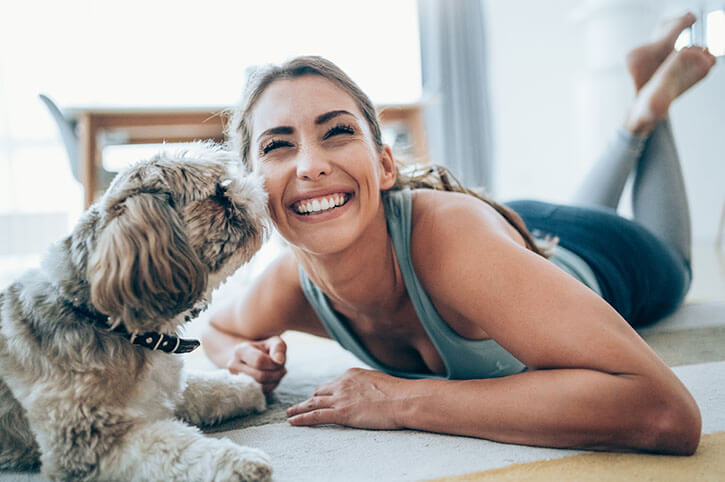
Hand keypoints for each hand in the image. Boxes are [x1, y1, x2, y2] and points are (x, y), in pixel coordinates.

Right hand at [226, 336, 286, 392]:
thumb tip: (279, 361)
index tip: (280, 362)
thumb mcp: (274, 342)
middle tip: (282, 369)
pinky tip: (272, 379)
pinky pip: (259, 393)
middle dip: (276, 374)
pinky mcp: (241, 389)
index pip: (259, 361)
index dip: (274, 364)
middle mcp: (233, 365)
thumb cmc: (266, 349)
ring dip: (274, 381)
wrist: (251, 358)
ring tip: (277, 373)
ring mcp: (235, 379)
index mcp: (240, 350)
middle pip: (260, 376)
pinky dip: (270, 387)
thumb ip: (278, 348)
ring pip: (260, 387)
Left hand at [286, 368, 403, 428]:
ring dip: (298, 409)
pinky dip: (301, 419)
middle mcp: (341, 384)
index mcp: (351, 374)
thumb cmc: (398, 393)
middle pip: (318, 392)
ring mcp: (340, 398)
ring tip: (289, 414)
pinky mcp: (341, 413)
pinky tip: (293, 422)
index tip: (316, 397)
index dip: (322, 392)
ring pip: (312, 403)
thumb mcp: (378, 381)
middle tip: (298, 406)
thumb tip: (367, 391)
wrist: (403, 399)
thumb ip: (366, 385)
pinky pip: (315, 416)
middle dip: (308, 399)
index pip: (331, 384)